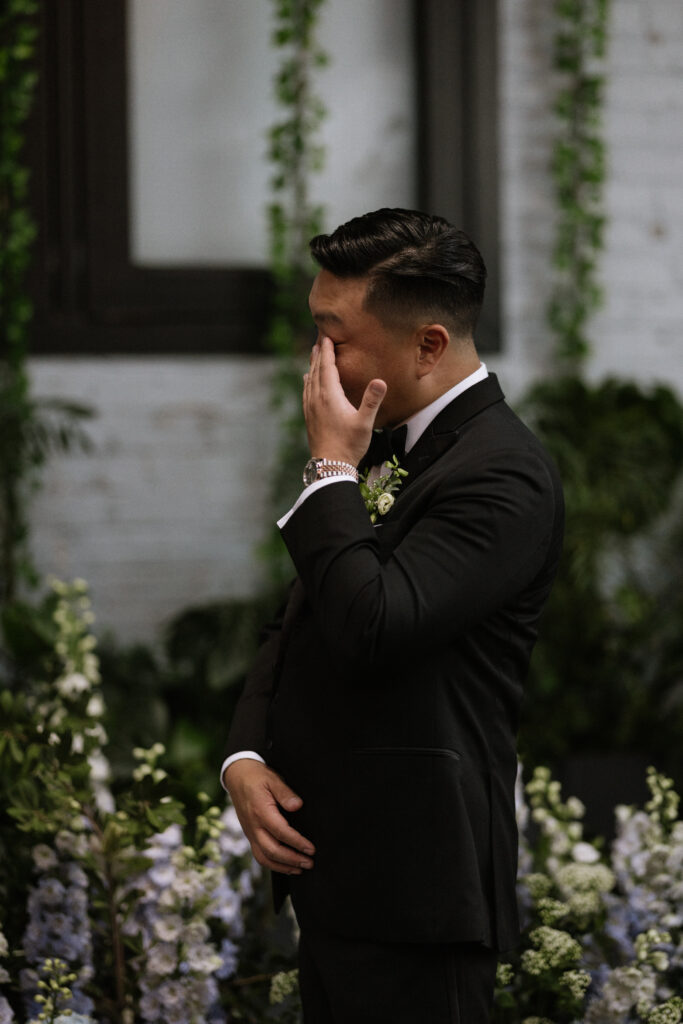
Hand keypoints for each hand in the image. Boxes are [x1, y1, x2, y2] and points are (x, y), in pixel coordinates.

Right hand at [223, 759, 314, 874]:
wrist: (236, 776)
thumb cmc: (257, 776)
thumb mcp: (272, 778)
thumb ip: (285, 793)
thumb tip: (297, 806)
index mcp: (261, 811)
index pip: (281, 833)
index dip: (297, 842)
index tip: (311, 849)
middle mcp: (253, 826)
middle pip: (272, 850)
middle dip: (292, 859)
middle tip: (310, 863)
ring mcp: (250, 832)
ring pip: (264, 857)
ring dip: (283, 866)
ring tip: (300, 869)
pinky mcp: (249, 835)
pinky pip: (259, 855)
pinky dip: (272, 864)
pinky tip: (285, 866)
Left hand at [303, 337, 386, 465]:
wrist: (330, 466)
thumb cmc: (349, 445)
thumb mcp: (365, 423)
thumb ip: (371, 401)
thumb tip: (380, 381)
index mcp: (329, 396)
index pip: (327, 367)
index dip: (327, 351)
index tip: (326, 335)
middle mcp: (316, 399)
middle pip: (316, 370)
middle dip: (318, 353)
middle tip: (319, 338)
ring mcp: (310, 408)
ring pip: (309, 380)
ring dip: (312, 365)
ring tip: (313, 353)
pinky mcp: (309, 417)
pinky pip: (306, 392)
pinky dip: (308, 380)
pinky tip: (307, 379)